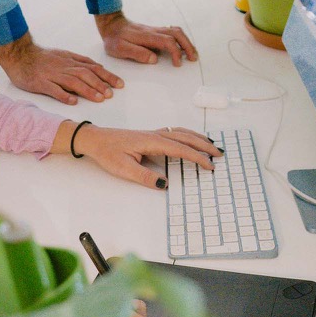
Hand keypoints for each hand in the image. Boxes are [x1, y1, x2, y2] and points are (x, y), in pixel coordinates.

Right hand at [0, 35, 123, 104]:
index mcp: (70, 60)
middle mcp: (64, 67)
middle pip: (85, 74)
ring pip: (72, 81)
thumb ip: (79, 61)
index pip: (93, 68)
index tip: (119, 84)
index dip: (107, 76)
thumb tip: (97, 67)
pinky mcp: (40, 82)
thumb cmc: (42, 57)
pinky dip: (64, 95)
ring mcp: (52, 75)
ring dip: (87, 90)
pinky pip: (53, 89)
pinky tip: (73, 101)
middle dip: (100, 84)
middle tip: (111, 94)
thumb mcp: (63, 54)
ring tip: (99, 98)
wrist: (20, 55)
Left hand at [61, 122, 220, 189]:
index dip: (197, 157)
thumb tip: (164, 184)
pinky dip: (187, 135)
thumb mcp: (123, 169)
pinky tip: (190, 139)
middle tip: (219, 154)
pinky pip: (174, 132)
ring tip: (211, 145)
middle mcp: (155, 135)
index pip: (180, 149)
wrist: (95, 139)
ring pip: (181, 133)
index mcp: (151, 142)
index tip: (209, 165)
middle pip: (185, 138)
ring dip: (197, 138)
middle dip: (204, 145)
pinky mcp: (150, 135)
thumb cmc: (108, 152)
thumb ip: (144, 176)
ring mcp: (153, 133)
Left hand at [95, 12, 198, 66]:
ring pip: (176, 31)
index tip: (177, 64)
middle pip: (177, 33)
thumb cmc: (114, 38)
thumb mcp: (120, 48)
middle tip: (193, 58)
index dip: (176, 52)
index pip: (168, 41)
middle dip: (188, 45)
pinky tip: (182, 46)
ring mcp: (155, 30)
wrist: (111, 24)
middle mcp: (153, 31)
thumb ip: (137, 53)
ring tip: (191, 53)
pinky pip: (172, 32)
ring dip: (186, 41)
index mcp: (147, 36)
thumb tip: (153, 59)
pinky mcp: (154, 31)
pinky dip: (181, 39)